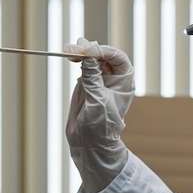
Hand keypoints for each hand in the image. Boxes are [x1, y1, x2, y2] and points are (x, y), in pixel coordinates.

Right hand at [63, 38, 135, 192]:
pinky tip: (70, 55)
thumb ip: (93, 76)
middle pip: (102, 54)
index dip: (102, 51)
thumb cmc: (101, 125)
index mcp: (124, 80)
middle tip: (72, 48)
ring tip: (68, 49)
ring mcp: (100, 79)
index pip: (116, 57)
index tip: (87, 51)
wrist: (90, 143)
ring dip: (80, 52)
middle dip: (88, 49)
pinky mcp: (87, 83)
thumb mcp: (97, 99)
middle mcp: (113, 77)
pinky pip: (83, 66)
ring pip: (92, 58)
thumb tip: (89, 53)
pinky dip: (77, 59)